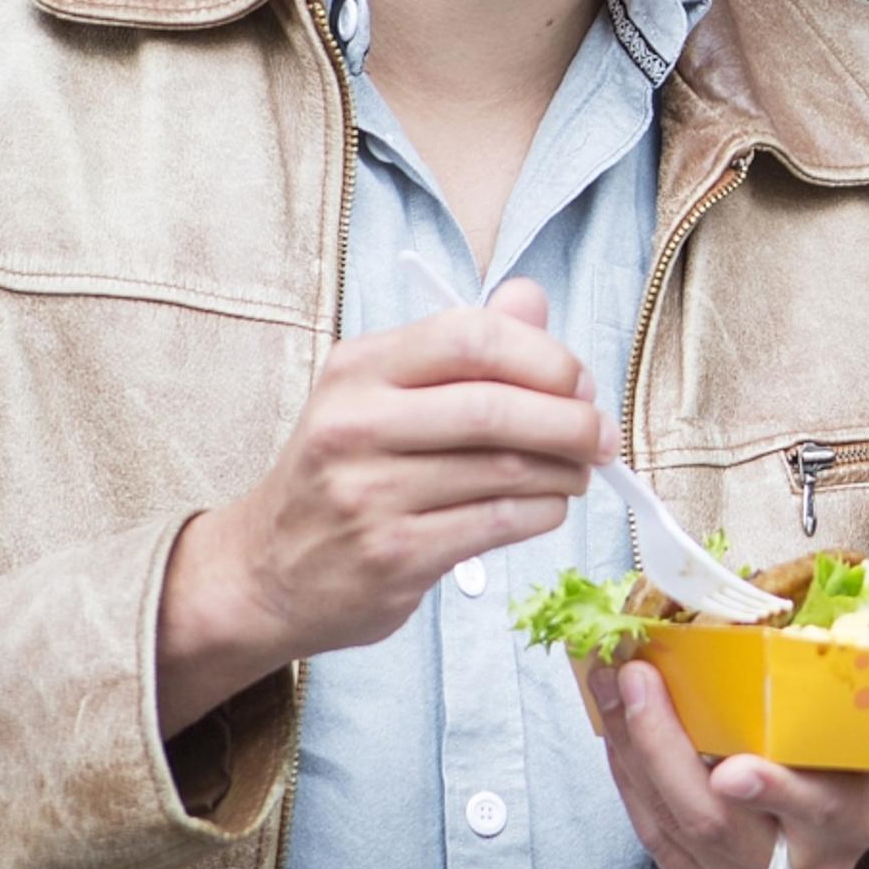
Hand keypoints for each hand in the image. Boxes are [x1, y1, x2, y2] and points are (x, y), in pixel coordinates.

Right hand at [156, 280, 608, 725]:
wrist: (266, 570)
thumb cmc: (345, 472)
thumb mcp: (383, 394)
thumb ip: (462, 348)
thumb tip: (532, 298)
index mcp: (358, 369)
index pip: (469, 336)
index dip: (544, 356)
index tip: (580, 382)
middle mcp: (354, 424)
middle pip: (495, 407)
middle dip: (572, 420)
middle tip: (602, 435)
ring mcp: (369, 493)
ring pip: (506, 469)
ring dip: (566, 471)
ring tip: (579, 472)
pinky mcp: (392, 554)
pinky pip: (498, 523)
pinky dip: (543, 513)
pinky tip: (548, 508)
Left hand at [592, 659, 868, 868]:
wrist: (846, 830)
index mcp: (858, 821)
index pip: (813, 811)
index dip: (773, 792)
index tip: (734, 767)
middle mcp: (803, 866)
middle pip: (716, 822)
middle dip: (663, 748)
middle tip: (636, 680)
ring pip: (673, 830)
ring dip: (630, 756)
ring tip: (613, 686)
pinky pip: (654, 842)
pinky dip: (628, 784)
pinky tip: (616, 733)